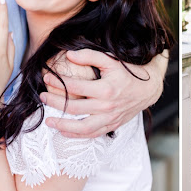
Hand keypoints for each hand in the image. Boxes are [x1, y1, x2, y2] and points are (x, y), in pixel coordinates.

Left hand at [39, 49, 165, 137]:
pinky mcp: (111, 126)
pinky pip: (91, 135)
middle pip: (74, 107)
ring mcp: (109, 119)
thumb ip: (90, 56)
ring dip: (62, 124)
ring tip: (48, 120)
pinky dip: (76, 135)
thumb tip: (69, 55)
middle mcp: (107, 106)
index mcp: (106, 89)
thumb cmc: (129, 72)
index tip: (47, 78)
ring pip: (81, 127)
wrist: (148, 89)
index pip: (75, 87)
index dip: (58, 82)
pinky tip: (64, 131)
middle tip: (42, 96)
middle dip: (54, 102)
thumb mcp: (112, 60)